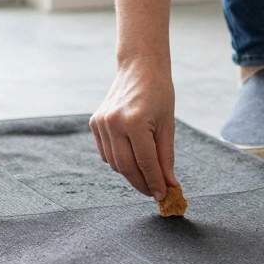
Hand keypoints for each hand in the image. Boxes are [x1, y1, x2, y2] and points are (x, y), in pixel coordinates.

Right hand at [89, 60, 177, 199]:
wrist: (139, 67)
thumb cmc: (159, 93)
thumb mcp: (168, 124)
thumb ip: (166, 156)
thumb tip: (169, 183)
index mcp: (135, 122)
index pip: (146, 163)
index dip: (155, 183)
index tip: (163, 196)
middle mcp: (114, 123)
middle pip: (127, 167)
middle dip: (142, 184)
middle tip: (155, 193)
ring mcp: (101, 123)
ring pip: (115, 163)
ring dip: (130, 174)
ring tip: (147, 177)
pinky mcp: (94, 123)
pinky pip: (106, 153)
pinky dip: (119, 162)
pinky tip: (132, 160)